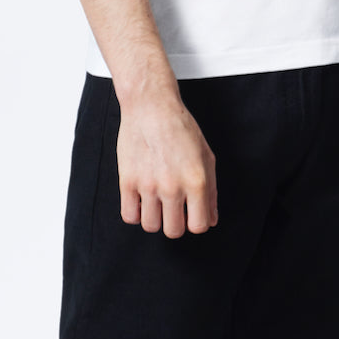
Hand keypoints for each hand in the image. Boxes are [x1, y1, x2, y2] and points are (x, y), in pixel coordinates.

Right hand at [116, 94, 217, 235]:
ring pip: (150, 226)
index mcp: (196, 180)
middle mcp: (172, 186)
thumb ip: (211, 190)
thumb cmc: (181, 128)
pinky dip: (136, 212)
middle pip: (173, 231)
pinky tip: (142, 198)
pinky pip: (129, 216)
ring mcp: (148, 185)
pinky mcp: (127, 182)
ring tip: (158, 200)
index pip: (199, 225)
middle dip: (176, 222)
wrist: (151, 107)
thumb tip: (211, 219)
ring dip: (155, 217)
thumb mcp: (206, 155)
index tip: (192, 214)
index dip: (197, 222)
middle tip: (174, 207)